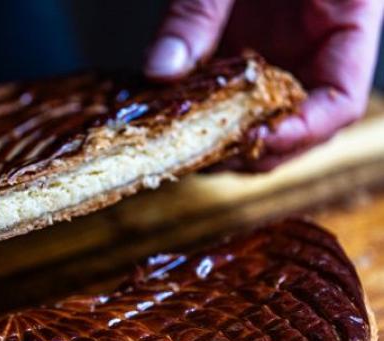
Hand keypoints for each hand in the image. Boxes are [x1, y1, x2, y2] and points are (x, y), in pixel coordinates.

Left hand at [144, 0, 383, 170]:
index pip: (341, 99)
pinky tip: (178, 114)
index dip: (302, 130)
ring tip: (189, 146)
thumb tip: (160, 72)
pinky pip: (231, 87)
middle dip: (258, 147)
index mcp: (348, 14)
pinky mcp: (246, 41)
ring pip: (263, 112)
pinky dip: (207, 107)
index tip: (255, 142)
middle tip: (208, 157)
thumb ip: (200, 11)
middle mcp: (316, 40)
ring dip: (228, 137)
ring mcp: (281, 44)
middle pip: (300, 119)